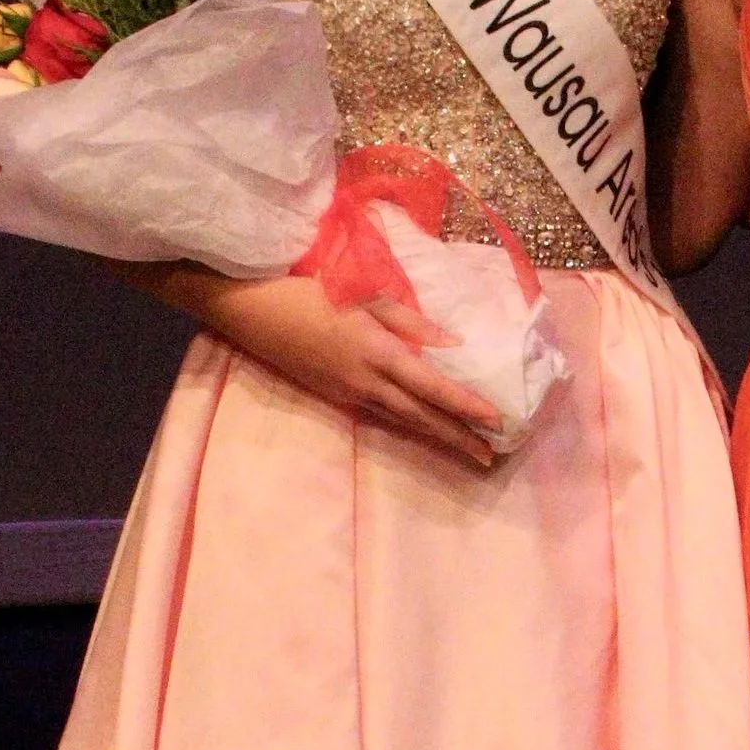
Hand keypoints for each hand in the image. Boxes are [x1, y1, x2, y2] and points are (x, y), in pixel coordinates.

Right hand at [178, 270, 505, 471]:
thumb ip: (411, 322)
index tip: (496, 421)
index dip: (465, 406)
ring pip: (402, 419)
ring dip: (436, 433)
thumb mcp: (366, 297)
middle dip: (457, 437)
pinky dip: (409, 422)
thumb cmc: (311, 293)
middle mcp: (366, 381)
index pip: (432, 387)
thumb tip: (453, 344)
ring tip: (466, 446)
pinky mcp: (335, 394)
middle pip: (421, 416)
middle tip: (490, 456)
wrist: (253, 310)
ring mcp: (348, 392)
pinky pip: (381, 413)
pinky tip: (424, 424)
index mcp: (378, 352)